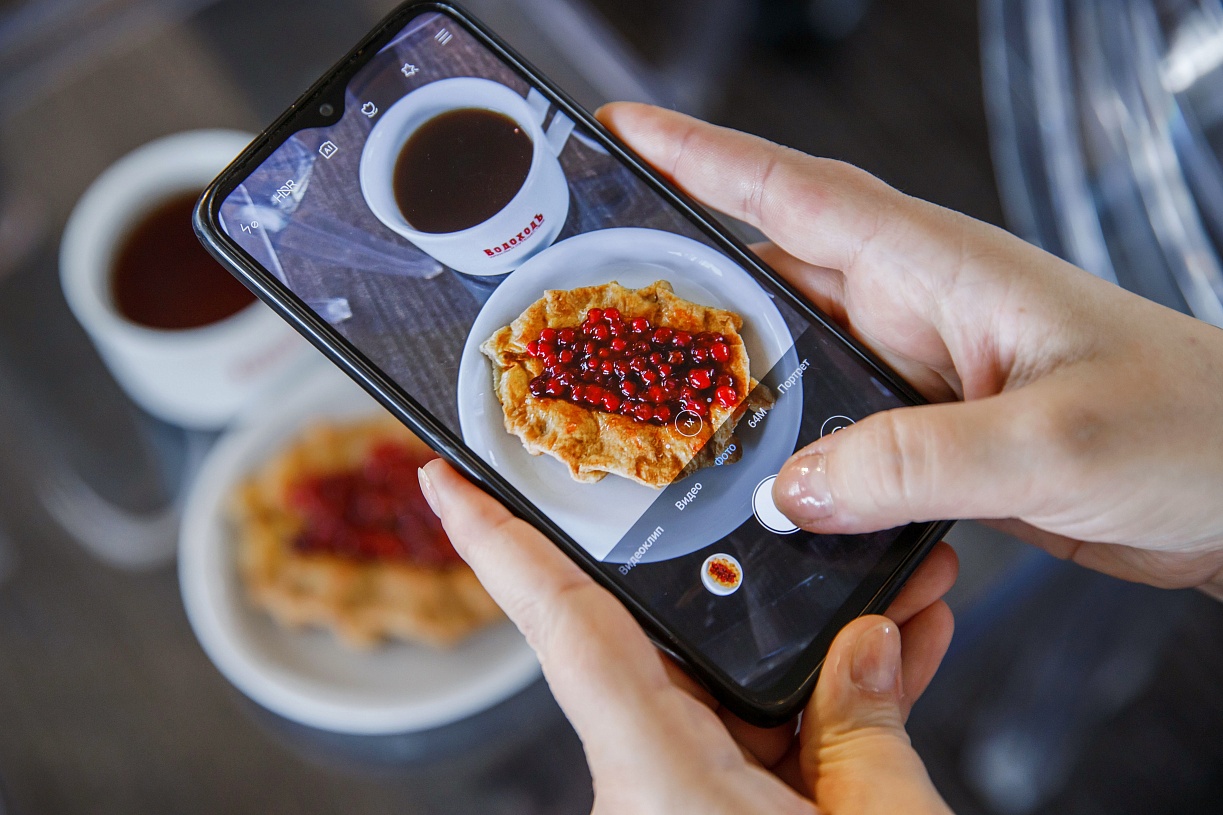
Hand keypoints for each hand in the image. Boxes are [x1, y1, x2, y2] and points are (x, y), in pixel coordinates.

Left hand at [419, 460, 956, 813]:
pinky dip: (829, 705)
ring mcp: (693, 804)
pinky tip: (897, 660)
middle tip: (792, 512)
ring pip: (736, 690)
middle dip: (737, 575)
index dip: (496, 546)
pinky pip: (768, 741)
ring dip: (814, 643)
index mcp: (657, 774)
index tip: (442, 480)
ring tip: (895, 588)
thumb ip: (863, 729)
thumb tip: (865, 643)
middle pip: (672, 642)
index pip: (563, 626)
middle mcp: (655, 783)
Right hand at [596, 102, 1222, 598]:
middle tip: (594, 293)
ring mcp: (919, 372)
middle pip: (769, 276)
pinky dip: (782, 446)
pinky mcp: (930, 434)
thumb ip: (911, 460)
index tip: (621, 135)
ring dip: (727, 377)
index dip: (700, 158)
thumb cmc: (1191, 428)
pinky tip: (748, 482)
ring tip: (644, 403)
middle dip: (681, 276)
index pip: (794, 193)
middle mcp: (916, 309)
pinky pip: (829, 428)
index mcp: (937, 267)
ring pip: (792, 360)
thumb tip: (789, 490)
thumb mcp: (1048, 439)